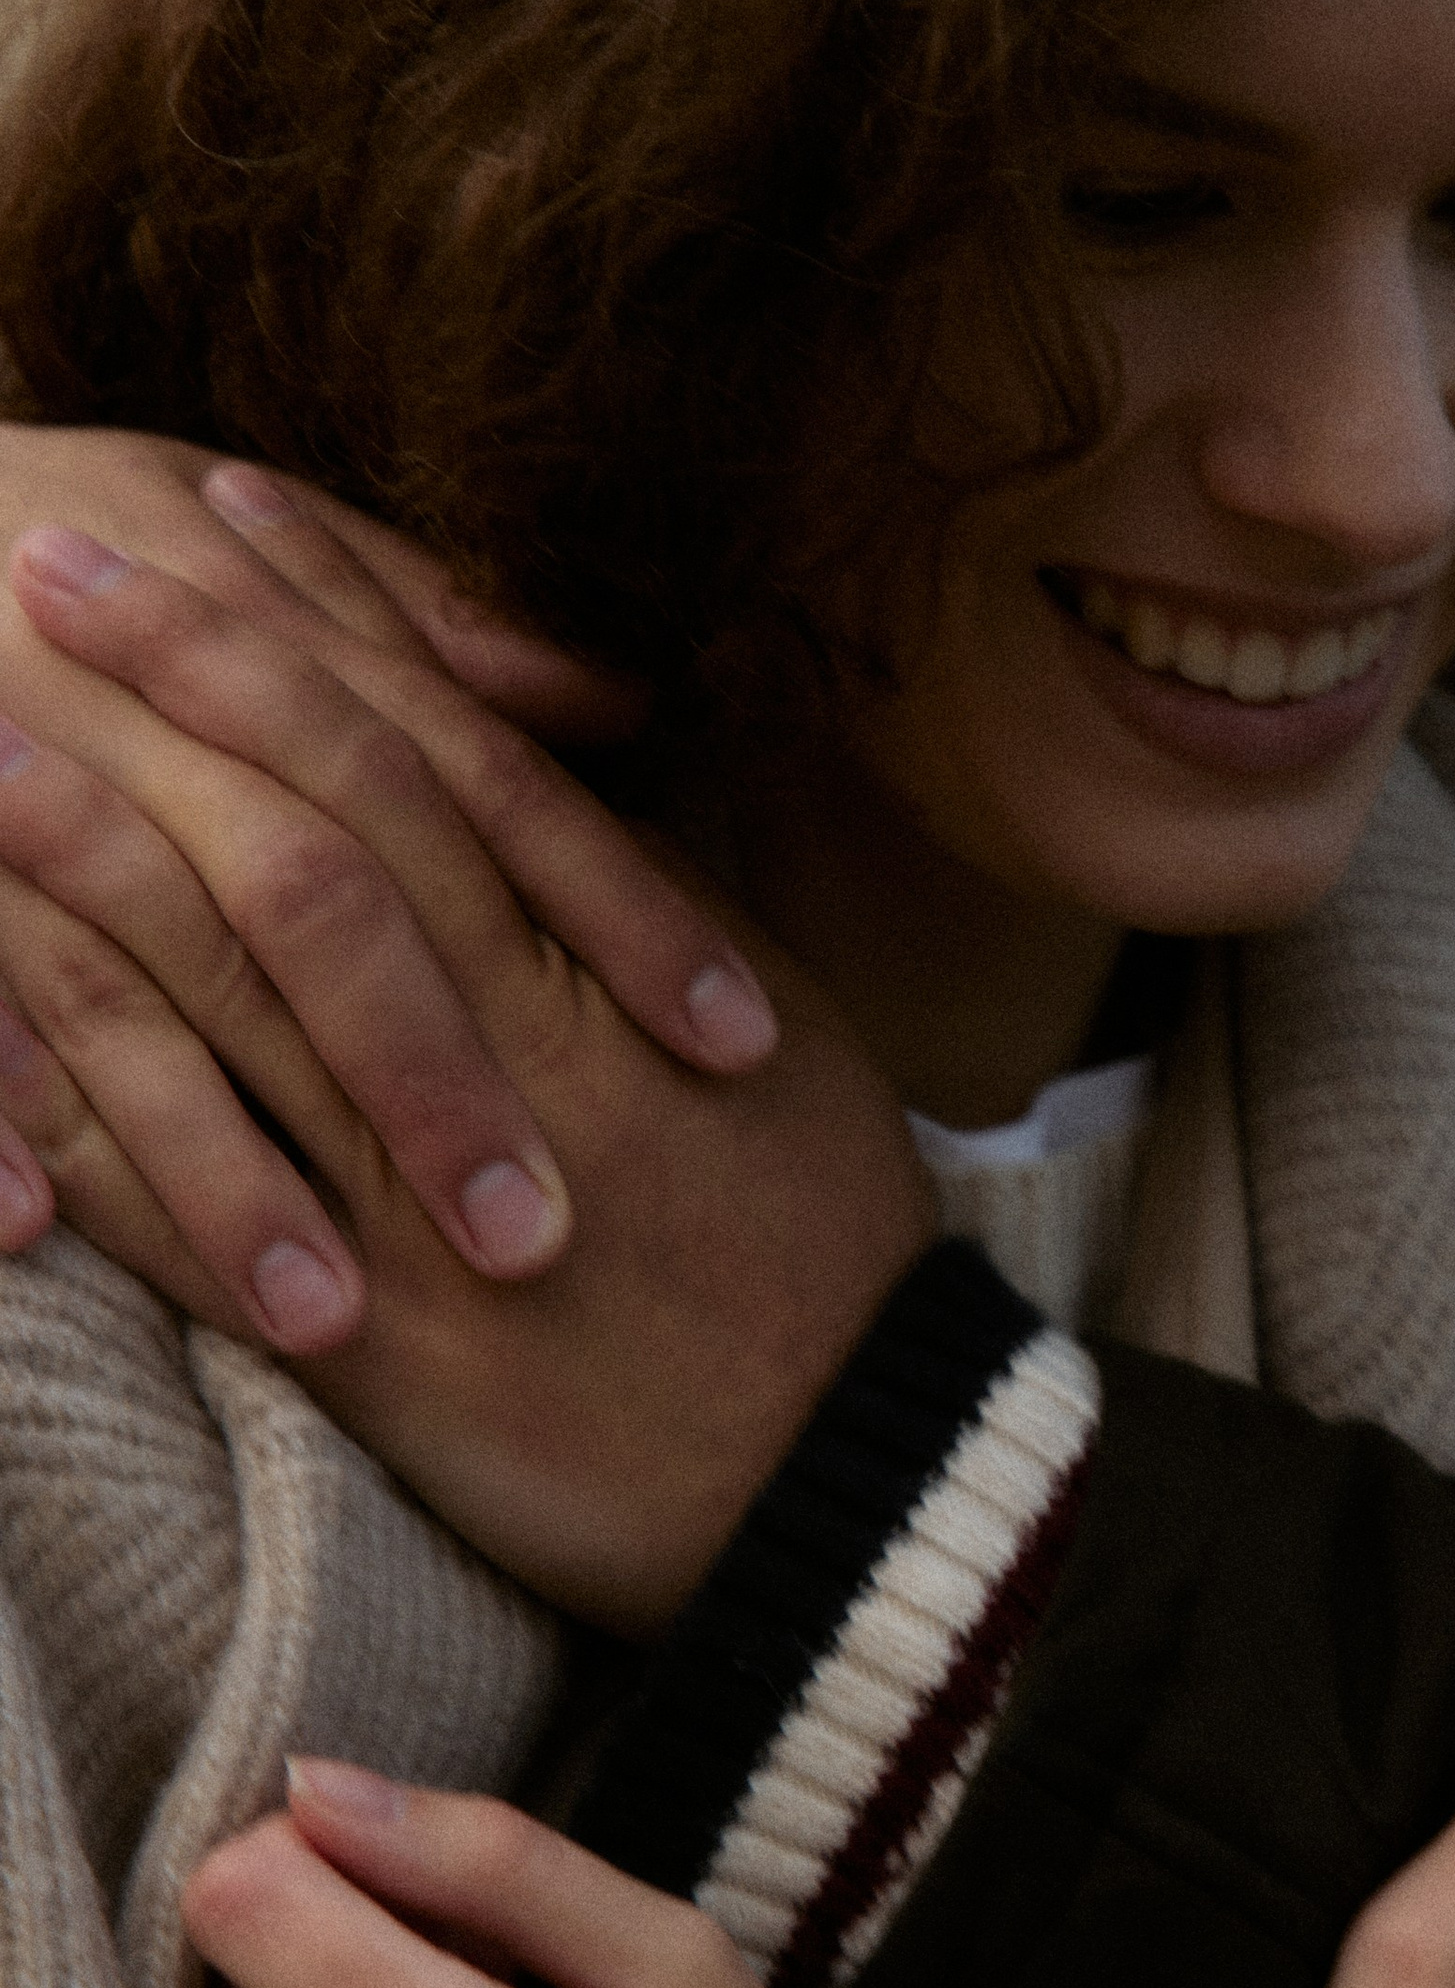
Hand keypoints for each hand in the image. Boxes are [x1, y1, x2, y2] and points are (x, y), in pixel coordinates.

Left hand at [0, 534, 934, 1629]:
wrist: (843, 1489)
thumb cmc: (824, 1250)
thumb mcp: (782, 1037)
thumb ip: (652, 901)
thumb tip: (560, 753)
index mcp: (621, 976)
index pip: (449, 750)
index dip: (330, 616)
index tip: (222, 498)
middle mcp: (519, 1061)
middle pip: (323, 829)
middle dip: (184, 686)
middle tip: (52, 560)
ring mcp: (429, 1203)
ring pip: (235, 992)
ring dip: (91, 857)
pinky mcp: (368, 1342)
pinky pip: (188, 1208)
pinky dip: (74, 1112)